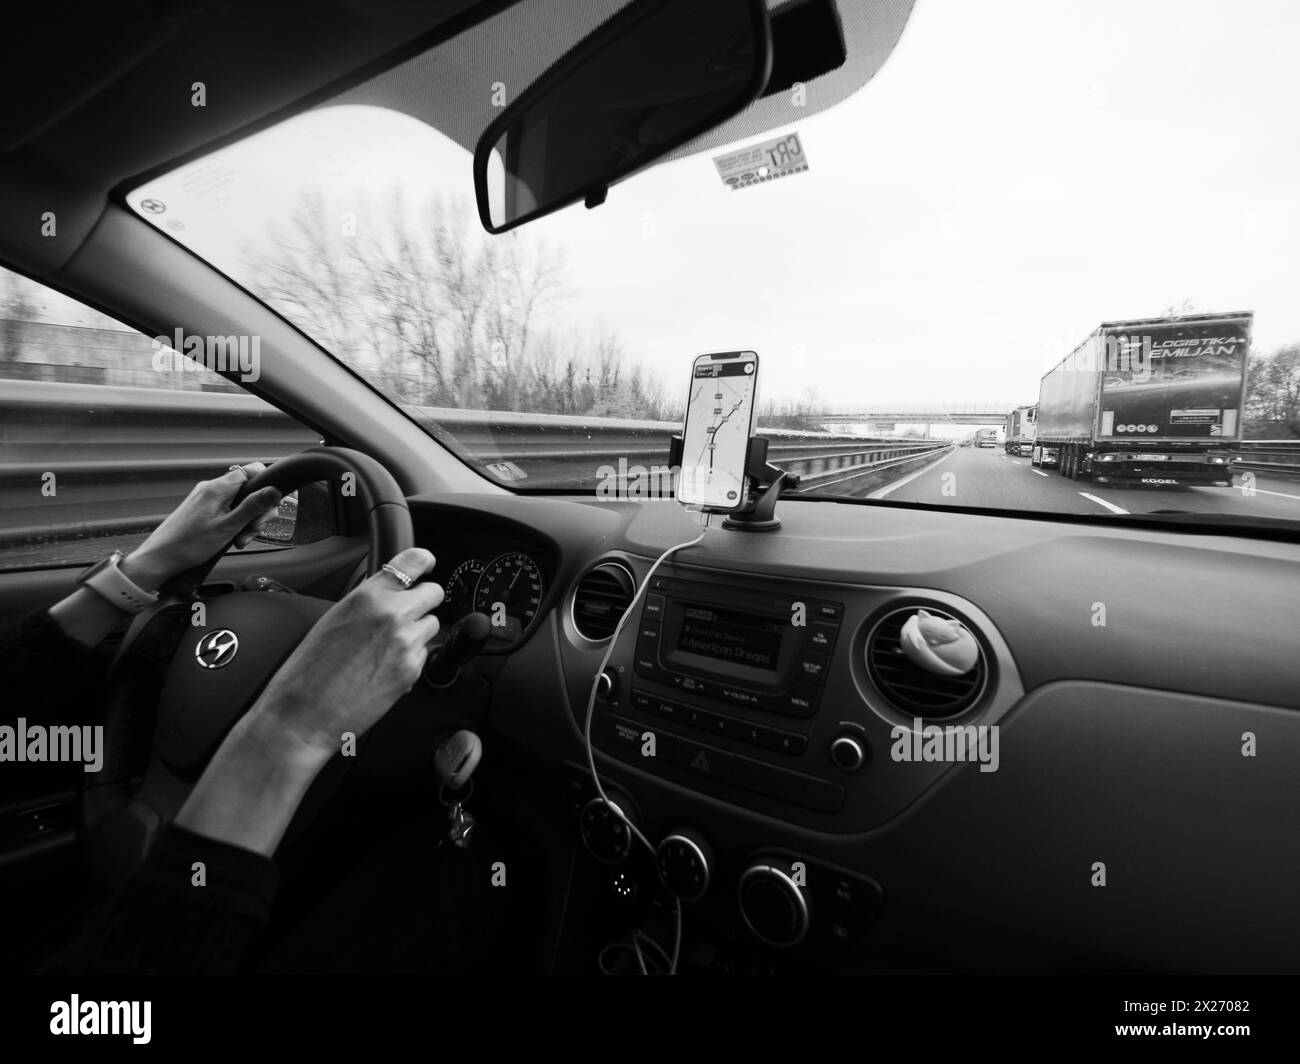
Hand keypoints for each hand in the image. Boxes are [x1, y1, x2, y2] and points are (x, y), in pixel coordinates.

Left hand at [124, 463, 282, 589]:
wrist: (160, 558)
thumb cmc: (190, 544)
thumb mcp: (228, 527)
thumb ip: (253, 507)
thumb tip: (274, 490)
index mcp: (218, 488)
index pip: (252, 471)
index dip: (266, 485)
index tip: (269, 505)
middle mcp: (211, 488)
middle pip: (247, 490)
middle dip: (256, 512)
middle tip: (253, 532)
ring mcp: (205, 498)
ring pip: (238, 503)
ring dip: (245, 522)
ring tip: (239, 541)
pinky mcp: (201, 508)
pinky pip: (226, 510)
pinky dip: (233, 524)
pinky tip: (231, 540)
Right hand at [175, 547, 443, 854]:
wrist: (302, 714)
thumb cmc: (307, 670)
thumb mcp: (334, 618)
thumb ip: (367, 602)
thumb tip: (390, 594)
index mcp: (367, 595)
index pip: (415, 560)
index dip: (424, 562)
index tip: (426, 567)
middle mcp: (391, 614)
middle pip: (433, 593)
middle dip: (423, 602)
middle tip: (407, 614)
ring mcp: (405, 642)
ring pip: (432, 625)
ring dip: (417, 632)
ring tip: (388, 648)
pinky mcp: (412, 670)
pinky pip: (424, 654)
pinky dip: (411, 658)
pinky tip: (384, 668)